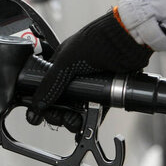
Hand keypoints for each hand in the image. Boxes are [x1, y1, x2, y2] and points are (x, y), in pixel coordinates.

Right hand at [26, 8, 152, 131]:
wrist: (128, 40)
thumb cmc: (99, 39)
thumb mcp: (67, 61)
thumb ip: (50, 83)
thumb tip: (36, 103)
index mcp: (61, 64)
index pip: (45, 88)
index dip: (41, 102)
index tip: (39, 114)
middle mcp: (74, 74)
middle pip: (60, 101)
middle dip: (57, 113)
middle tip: (60, 118)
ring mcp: (91, 84)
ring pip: (77, 108)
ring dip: (73, 119)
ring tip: (74, 122)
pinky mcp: (106, 92)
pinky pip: (95, 110)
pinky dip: (90, 119)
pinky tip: (86, 125)